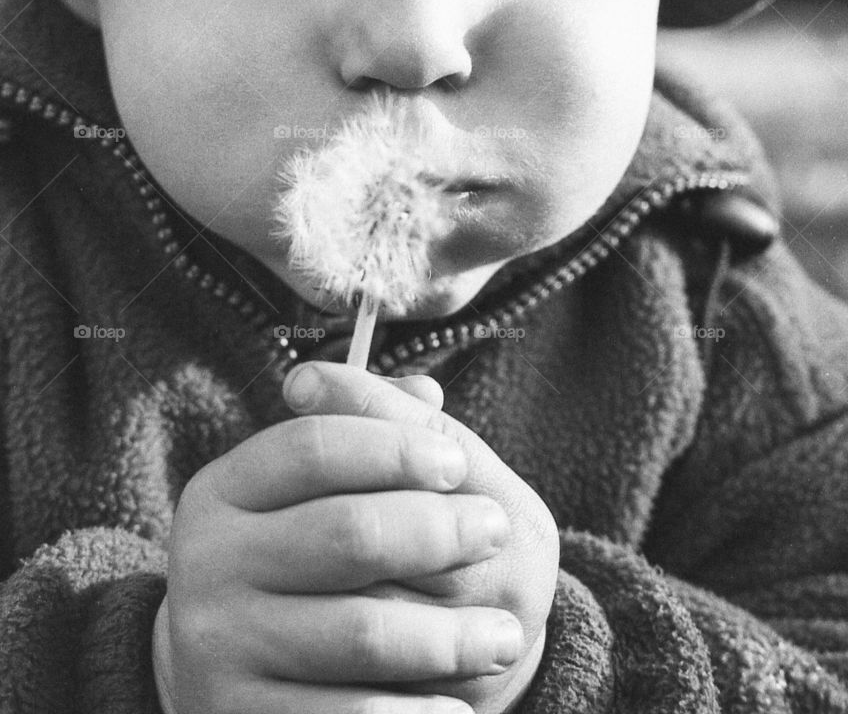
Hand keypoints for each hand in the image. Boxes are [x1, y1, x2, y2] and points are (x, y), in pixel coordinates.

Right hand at [152, 372, 553, 713]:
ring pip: (364, 631)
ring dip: (451, 636)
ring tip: (507, 635)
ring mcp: (220, 648)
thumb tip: (426, 393)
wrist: (238, 679)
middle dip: (439, 530)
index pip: (314, 446)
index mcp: (222, 491)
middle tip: (498, 532)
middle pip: (347, 531)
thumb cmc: (305, 559)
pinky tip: (457, 708)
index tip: (457, 463)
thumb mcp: (322, 489)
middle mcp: (207, 564)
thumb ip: (374, 432)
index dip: (395, 448)